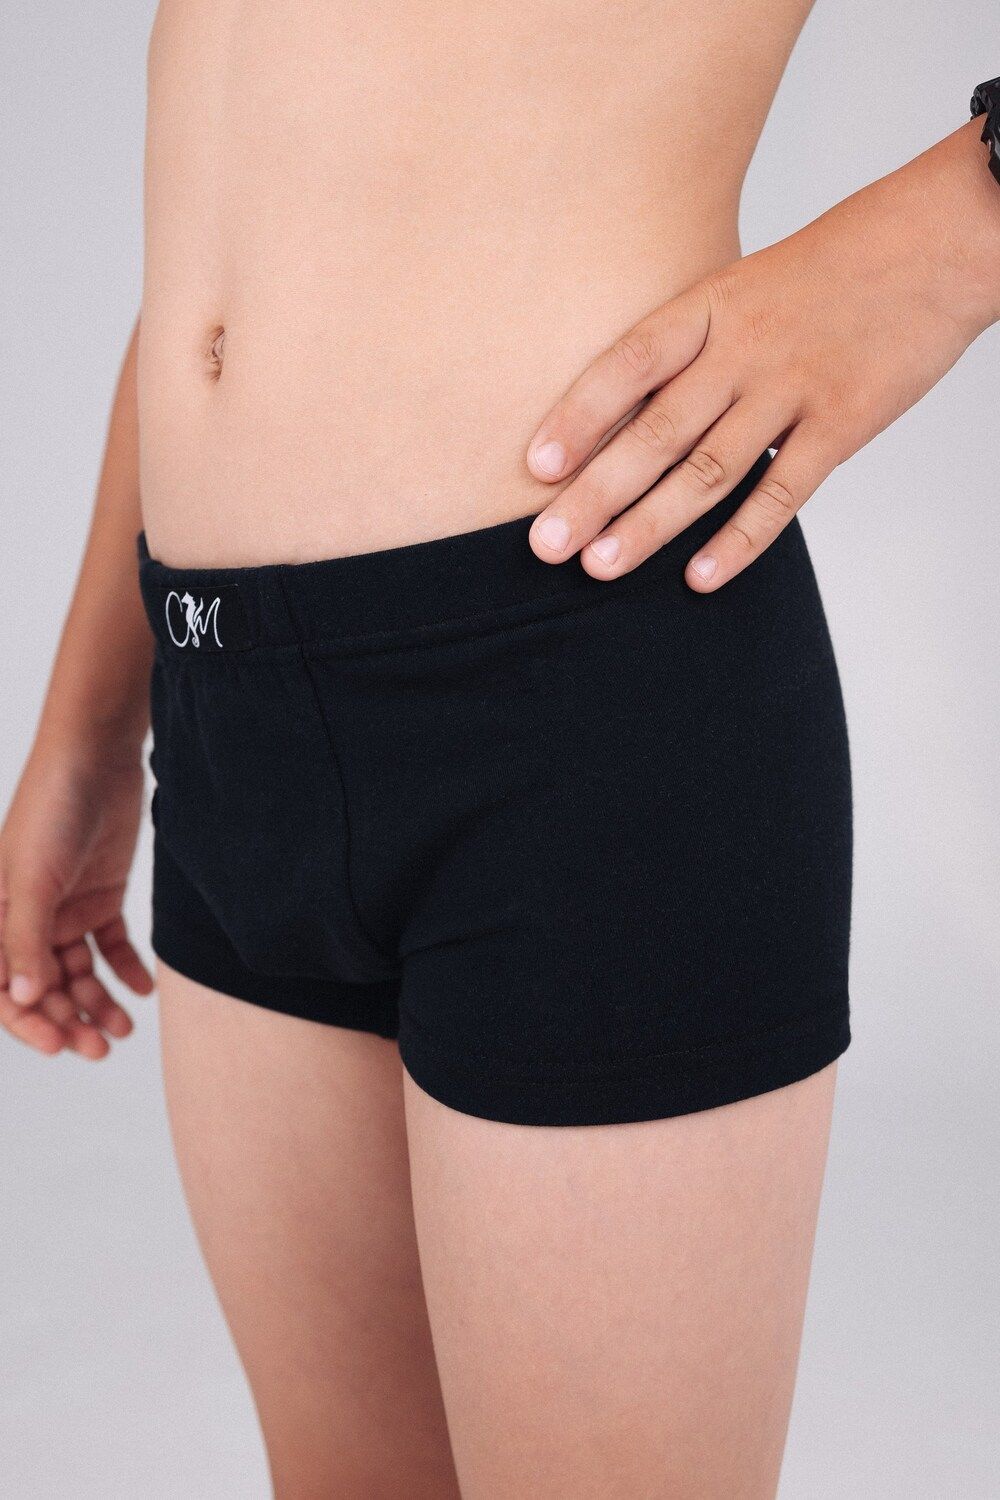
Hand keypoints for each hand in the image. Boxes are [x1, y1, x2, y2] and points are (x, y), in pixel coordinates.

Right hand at [0, 742, 152, 1058]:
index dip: (26, 1021)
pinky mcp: (102, 897)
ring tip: (124, 1028)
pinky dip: (126, 971)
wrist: (97, 757)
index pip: (3, 986)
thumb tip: (21, 999)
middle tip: (101, 1047)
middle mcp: (27, 919)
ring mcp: (65, 910)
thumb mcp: (33, 878)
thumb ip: (25, 939)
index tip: (59, 1044)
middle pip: (44, 987)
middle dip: (69, 1019)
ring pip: (79, 974)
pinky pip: (111, 947)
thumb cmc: (51, 808)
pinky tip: (144, 991)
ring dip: (98, 1004)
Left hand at [527, 124, 999, 589]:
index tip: (536, 467)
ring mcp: (793, 389)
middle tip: (546, 545)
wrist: (934, 244)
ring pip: (709, 471)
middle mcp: (743, 350)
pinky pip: (782, 494)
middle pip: (656, 433)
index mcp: (709, 308)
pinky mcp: (843, 425)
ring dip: (651, 525)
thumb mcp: (742, 287)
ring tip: (601, 568)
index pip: (626, 366)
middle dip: (594, 494)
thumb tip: (620, 415)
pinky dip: (740, 540)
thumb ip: (689, 348)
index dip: (577, 417)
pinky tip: (699, 577)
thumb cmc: (827, 270)